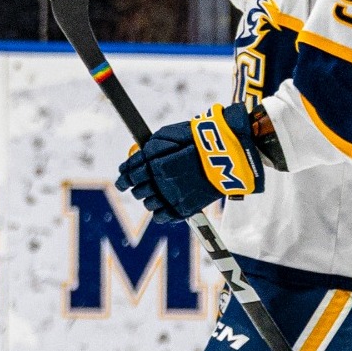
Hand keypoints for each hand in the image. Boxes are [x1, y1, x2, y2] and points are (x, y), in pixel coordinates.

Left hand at [115, 103, 264, 221]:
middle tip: (140, 185)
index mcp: (154, 163)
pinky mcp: (185, 208)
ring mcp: (172, 196)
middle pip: (137, 190)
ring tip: (156, 194)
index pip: (129, 174)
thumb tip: (138, 154)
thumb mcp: (167, 134)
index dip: (124, 177)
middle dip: (137, 187)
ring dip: (149, 199)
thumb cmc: (197, 139)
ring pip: (148, 204)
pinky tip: (162, 207)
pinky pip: (162, 216)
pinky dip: (160, 213)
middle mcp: (160, 182)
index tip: (123, 179)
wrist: (228, 153)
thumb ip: (149, 146)